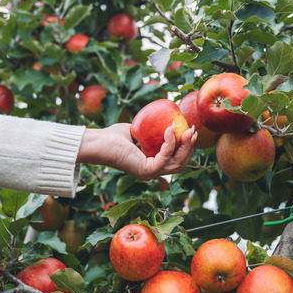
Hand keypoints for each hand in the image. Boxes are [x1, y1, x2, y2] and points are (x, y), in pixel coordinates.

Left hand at [77, 123, 196, 180]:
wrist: (100, 142)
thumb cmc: (115, 136)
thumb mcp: (140, 131)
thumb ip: (153, 129)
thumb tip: (170, 118)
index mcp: (152, 163)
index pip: (176, 159)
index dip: (187, 147)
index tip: (191, 130)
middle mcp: (153, 171)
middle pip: (180, 164)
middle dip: (189, 147)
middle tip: (192, 130)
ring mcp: (150, 173)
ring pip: (176, 164)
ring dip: (184, 147)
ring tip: (187, 130)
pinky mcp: (147, 171)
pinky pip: (164, 158)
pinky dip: (169, 143)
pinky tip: (169, 129)